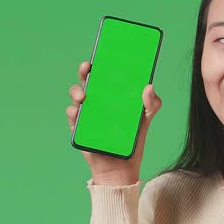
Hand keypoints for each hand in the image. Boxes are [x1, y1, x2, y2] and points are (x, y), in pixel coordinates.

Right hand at [66, 59, 162, 185]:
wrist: (122, 169)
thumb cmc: (132, 142)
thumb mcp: (145, 120)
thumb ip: (151, 104)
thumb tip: (149, 86)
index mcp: (112, 96)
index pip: (105, 74)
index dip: (101, 62)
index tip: (102, 53)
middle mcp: (98, 102)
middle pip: (87, 80)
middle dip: (84, 70)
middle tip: (88, 68)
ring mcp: (87, 114)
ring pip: (76, 95)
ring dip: (76, 91)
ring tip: (84, 96)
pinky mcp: (79, 129)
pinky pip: (71, 116)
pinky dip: (72, 112)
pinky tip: (78, 112)